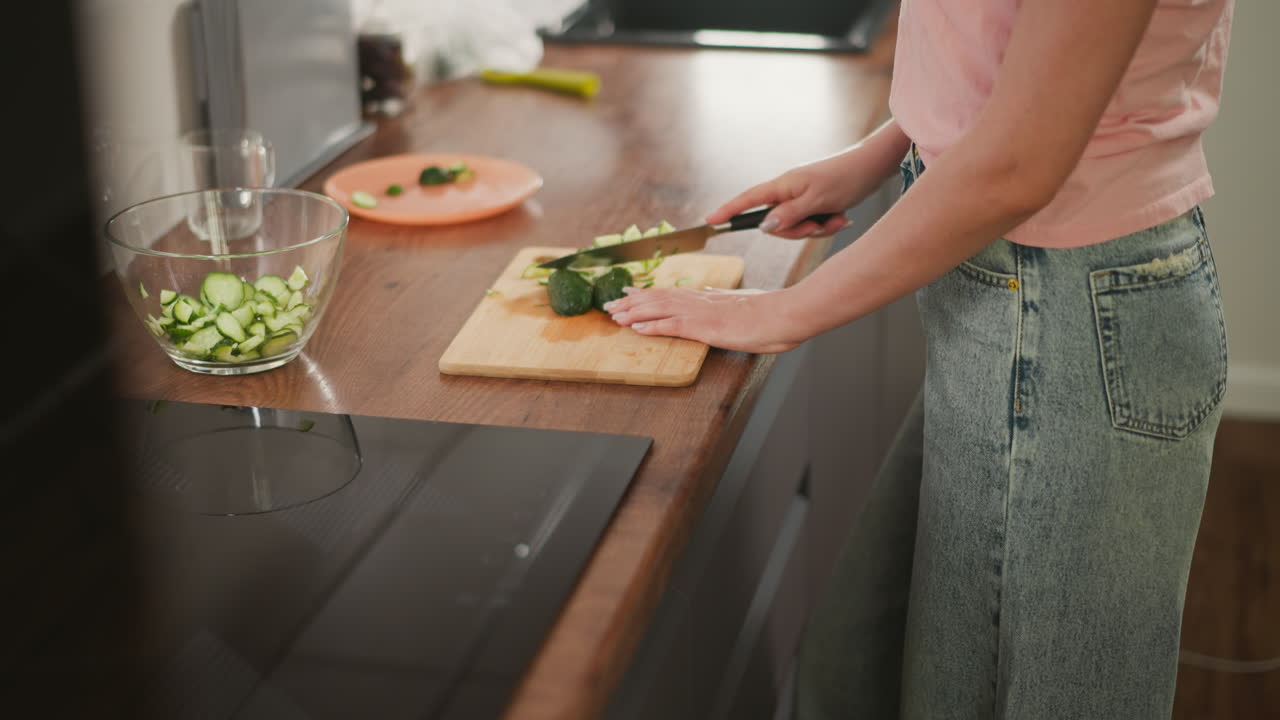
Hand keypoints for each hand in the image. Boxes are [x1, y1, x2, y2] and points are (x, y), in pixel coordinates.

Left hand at [604, 286, 807, 353]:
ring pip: (659, 310)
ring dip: (635, 313)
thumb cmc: (769, 312)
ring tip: (615, 316)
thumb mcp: (743, 301)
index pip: (671, 293)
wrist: (783, 314)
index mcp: (708, 297)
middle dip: (632, 302)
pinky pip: (672, 325)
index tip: (628, 293)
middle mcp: (700, 301)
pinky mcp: (704, 326)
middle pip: (658, 299)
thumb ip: (723, 299)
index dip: (646, 294)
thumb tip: (710, 292)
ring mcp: (700, 313)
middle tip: (610, 304)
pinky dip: (652, 326)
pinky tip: (636, 328)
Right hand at [706, 155, 859, 238]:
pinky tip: (842, 217)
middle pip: (776, 225)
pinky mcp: (814, 206)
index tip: (710, 221)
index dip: (728, 211)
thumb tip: (765, 227)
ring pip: (796, 229)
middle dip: (799, 232)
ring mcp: (801, 200)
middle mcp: (788, 193)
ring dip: (818, 230)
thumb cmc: (846, 177)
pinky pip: (811, 226)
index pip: (748, 200)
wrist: (873, 167)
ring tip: (838, 218)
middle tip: (820, 223)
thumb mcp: (818, 199)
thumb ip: (790, 214)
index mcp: (783, 186)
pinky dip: (826, 226)